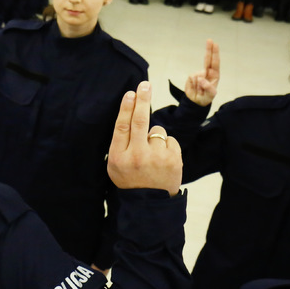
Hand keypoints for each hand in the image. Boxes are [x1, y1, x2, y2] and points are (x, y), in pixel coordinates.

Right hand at [107, 81, 181, 195]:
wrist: (149, 203)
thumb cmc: (130, 179)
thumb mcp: (115, 164)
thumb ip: (121, 142)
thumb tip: (130, 112)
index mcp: (119, 157)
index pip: (122, 126)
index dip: (126, 107)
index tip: (130, 93)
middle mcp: (137, 156)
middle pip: (140, 121)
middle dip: (142, 100)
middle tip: (145, 85)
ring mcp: (157, 158)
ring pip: (157, 131)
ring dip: (155, 136)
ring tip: (152, 154)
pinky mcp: (174, 160)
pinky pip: (170, 140)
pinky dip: (166, 145)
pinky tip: (162, 158)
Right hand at [183, 39, 219, 106]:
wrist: (195, 102)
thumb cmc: (206, 97)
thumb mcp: (210, 95)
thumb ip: (208, 87)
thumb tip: (202, 78)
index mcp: (215, 75)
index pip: (215, 62)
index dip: (215, 53)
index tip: (215, 44)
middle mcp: (207, 72)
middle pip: (208, 59)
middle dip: (209, 50)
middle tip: (209, 40)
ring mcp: (199, 74)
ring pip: (197, 75)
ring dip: (198, 84)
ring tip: (199, 90)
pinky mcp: (191, 77)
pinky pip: (191, 78)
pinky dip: (193, 84)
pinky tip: (195, 88)